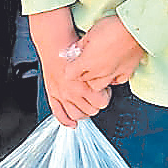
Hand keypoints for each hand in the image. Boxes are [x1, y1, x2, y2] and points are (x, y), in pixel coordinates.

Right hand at [28, 8, 111, 127]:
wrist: (55, 43)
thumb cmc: (75, 48)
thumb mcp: (96, 60)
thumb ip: (103, 70)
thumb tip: (114, 75)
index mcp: (85, 85)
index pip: (101, 102)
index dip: (105, 95)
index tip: (105, 89)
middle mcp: (73, 93)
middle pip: (91, 110)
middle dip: (96, 103)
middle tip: (98, 95)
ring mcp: (62, 95)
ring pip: (76, 115)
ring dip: (84, 112)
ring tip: (88, 103)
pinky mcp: (52, 94)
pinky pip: (59, 113)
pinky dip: (66, 121)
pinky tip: (72, 123)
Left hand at [64, 14, 145, 92]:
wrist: (137, 27)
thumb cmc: (114, 26)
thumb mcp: (91, 31)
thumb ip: (81, 44)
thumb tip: (74, 50)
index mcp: (87, 61)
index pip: (69, 74)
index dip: (70, 67)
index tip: (73, 61)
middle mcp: (99, 71)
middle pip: (83, 81)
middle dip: (81, 73)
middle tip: (84, 63)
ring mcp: (113, 73)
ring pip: (98, 86)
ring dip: (95, 79)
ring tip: (97, 69)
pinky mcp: (127, 71)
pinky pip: (117, 82)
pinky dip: (113, 78)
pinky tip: (113, 70)